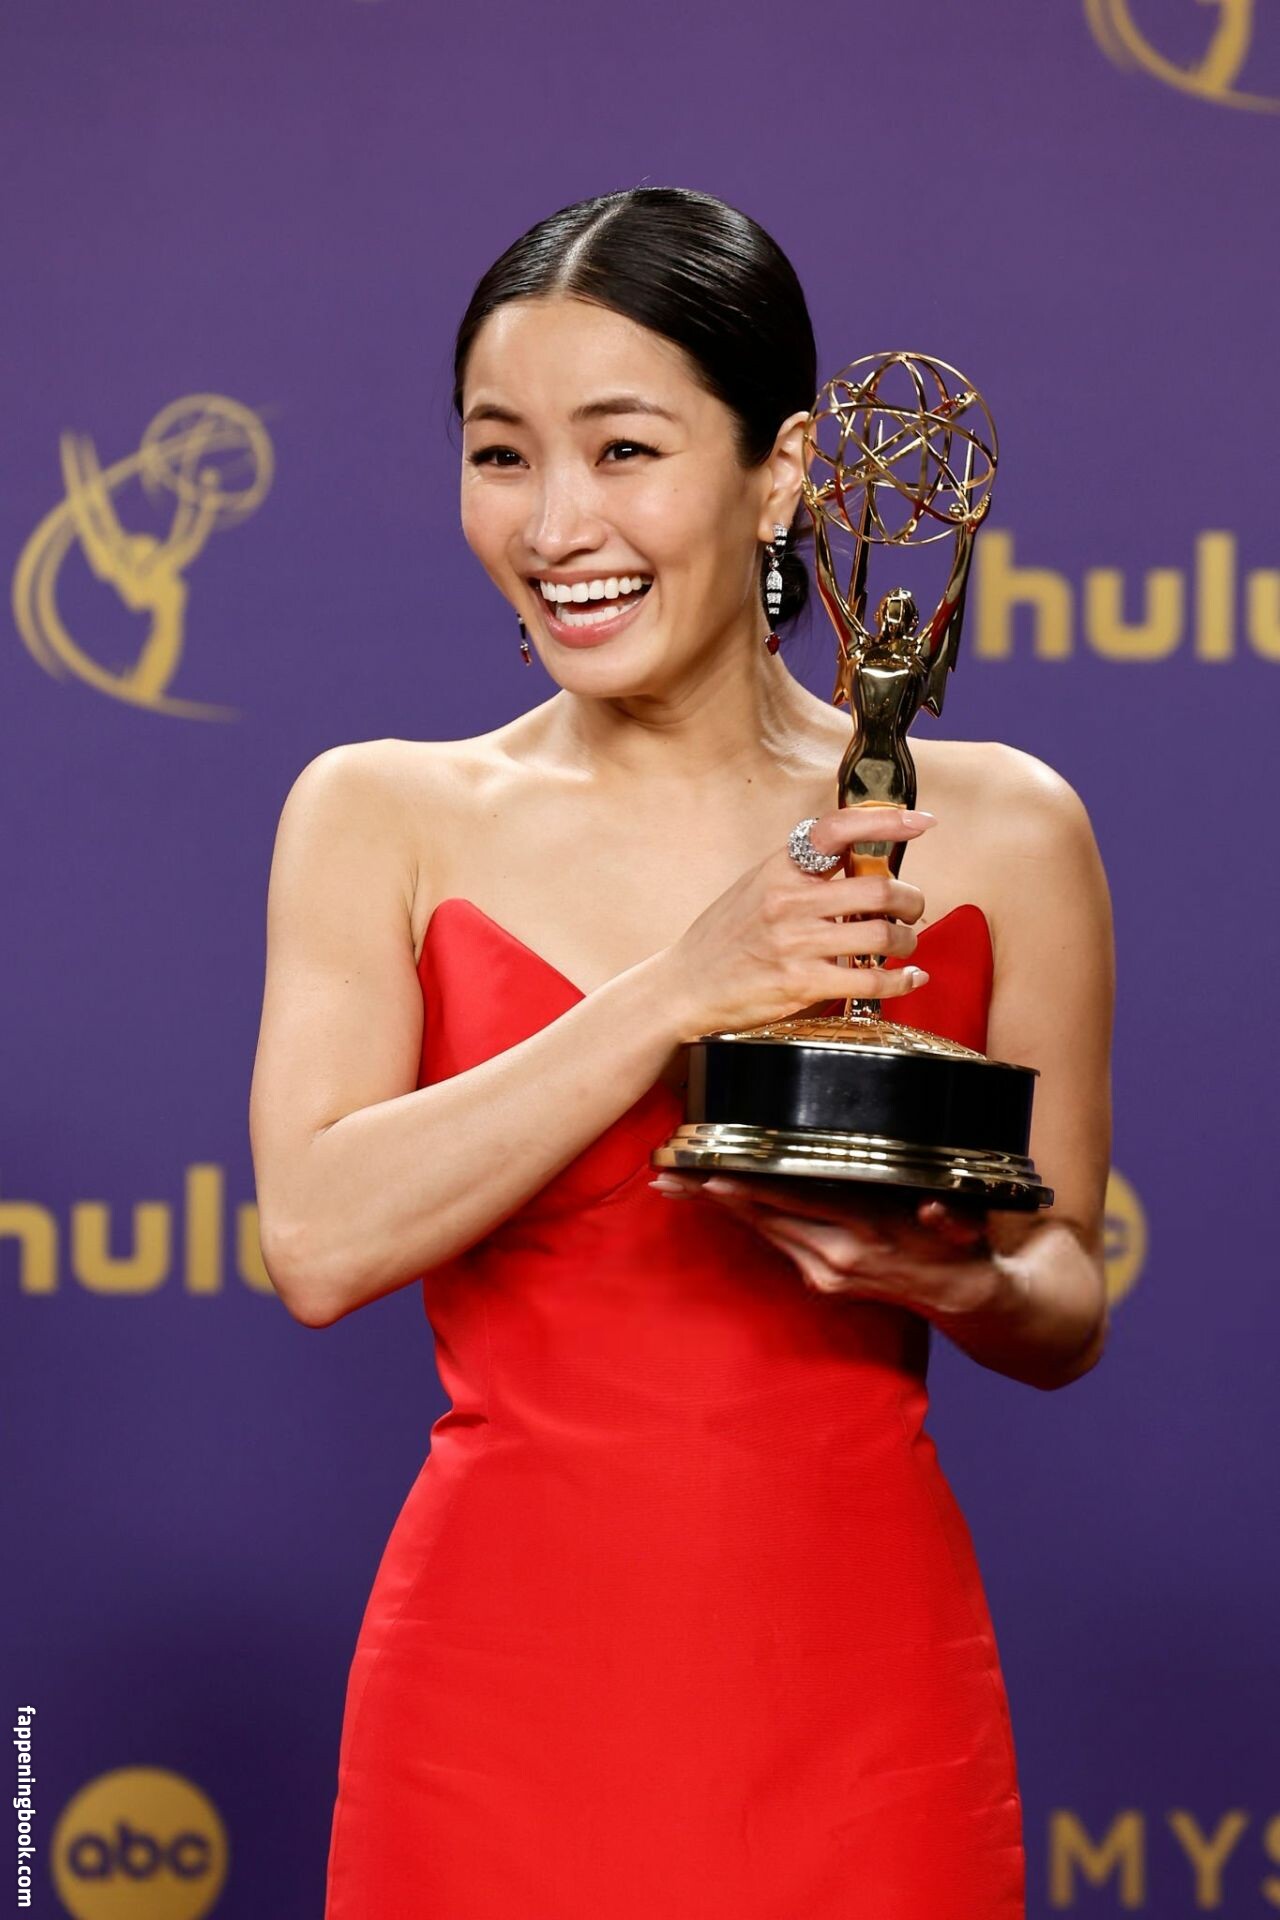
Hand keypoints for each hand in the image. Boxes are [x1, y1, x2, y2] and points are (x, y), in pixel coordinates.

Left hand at [650, 1171, 1001, 1315]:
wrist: (963, 1297)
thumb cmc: (959, 1245)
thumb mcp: (963, 1225)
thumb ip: (950, 1219)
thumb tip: (935, 1210)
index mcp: (868, 1234)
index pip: (799, 1204)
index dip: (755, 1190)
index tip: (713, 1178)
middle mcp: (836, 1257)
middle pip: (764, 1218)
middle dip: (714, 1197)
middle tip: (668, 1176)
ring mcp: (823, 1273)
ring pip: (762, 1230)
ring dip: (718, 1208)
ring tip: (675, 1185)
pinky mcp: (818, 1281)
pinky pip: (775, 1240)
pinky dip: (742, 1219)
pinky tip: (713, 1201)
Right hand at [658, 806, 936, 1043]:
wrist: (684, 986)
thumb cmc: (722, 938)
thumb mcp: (755, 886)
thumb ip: (801, 873)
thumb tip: (857, 861)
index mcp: (778, 868)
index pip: (837, 830)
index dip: (886, 822)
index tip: (920, 821)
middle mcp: (788, 900)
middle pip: (879, 889)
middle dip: (911, 899)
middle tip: (913, 906)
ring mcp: (795, 943)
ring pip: (882, 934)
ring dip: (907, 939)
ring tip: (904, 942)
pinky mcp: (801, 983)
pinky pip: (870, 979)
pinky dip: (901, 980)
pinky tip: (909, 978)